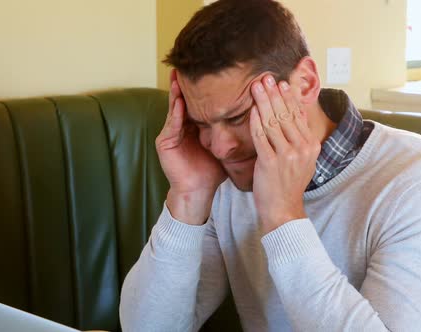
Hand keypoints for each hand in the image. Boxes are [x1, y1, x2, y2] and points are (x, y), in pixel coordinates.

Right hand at [155, 69, 226, 223]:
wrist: (199, 191)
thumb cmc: (212, 170)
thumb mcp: (225, 145)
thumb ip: (232, 130)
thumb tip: (256, 115)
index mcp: (193, 126)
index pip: (197, 103)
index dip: (201, 88)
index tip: (208, 69)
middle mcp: (180, 127)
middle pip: (183, 100)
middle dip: (185, 84)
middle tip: (188, 63)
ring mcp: (170, 134)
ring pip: (175, 108)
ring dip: (177, 93)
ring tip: (180, 76)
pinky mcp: (163, 143)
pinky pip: (171, 124)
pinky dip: (176, 113)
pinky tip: (180, 102)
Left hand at [249, 75, 320, 233]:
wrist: (283, 209)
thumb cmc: (288, 183)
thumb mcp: (302, 159)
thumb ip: (299, 138)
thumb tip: (295, 114)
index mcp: (311, 145)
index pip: (298, 115)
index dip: (288, 97)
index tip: (281, 82)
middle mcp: (302, 147)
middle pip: (286, 114)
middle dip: (274, 94)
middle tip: (265, 78)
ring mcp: (287, 155)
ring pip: (273, 122)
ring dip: (264, 102)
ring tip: (256, 87)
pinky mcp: (271, 162)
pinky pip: (261, 136)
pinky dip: (256, 121)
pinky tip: (251, 110)